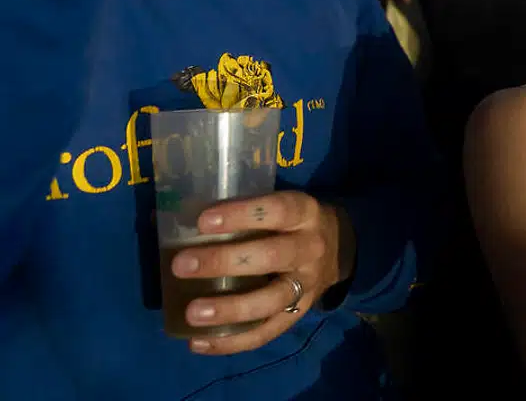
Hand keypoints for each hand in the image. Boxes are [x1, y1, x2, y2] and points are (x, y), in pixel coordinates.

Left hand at [170, 191, 351, 354]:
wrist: (340, 247)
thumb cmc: (292, 221)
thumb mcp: (279, 205)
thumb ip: (237, 208)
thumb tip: (163, 213)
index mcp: (305, 213)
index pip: (277, 210)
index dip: (242, 215)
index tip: (203, 221)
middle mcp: (310, 249)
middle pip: (272, 256)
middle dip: (224, 262)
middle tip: (182, 265)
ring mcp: (307, 285)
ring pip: (271, 301)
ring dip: (230, 309)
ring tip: (192, 314)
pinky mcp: (299, 314)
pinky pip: (267, 333)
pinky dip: (232, 342)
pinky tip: (198, 342)